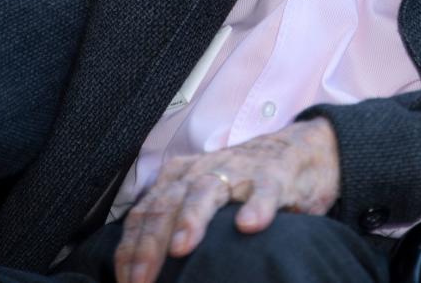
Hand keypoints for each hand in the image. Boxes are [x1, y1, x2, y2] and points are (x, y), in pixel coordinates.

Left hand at [115, 118, 339, 282]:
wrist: (295, 150)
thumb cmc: (240, 183)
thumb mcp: (200, 195)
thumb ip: (174, 220)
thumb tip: (142, 268)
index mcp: (179, 178)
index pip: (145, 212)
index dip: (131, 248)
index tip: (126, 280)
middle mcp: (202, 170)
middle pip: (167, 204)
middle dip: (150, 244)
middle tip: (141, 279)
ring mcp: (238, 171)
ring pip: (207, 191)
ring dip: (192, 219)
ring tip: (181, 247)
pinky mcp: (273, 176)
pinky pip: (264, 190)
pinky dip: (256, 206)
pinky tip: (249, 224)